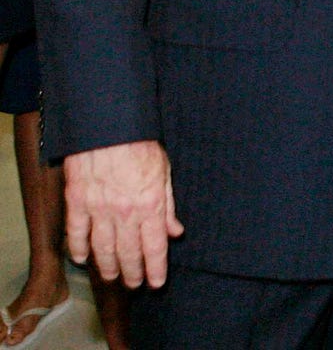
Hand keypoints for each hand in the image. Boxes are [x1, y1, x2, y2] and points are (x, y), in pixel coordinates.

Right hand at [63, 140, 182, 287]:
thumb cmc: (140, 146)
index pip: (154, 247)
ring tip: (112, 277)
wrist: (108, 128)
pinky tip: (82, 260)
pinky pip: (76, 232)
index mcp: (150, 205)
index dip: (155, 269)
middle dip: (132, 273)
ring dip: (107, 266)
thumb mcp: (164, 173)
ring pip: (102, 248)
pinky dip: (78, 249)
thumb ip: (168, 206)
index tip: (156, 283)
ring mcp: (98, 209)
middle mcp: (124, 212)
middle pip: (128, 252)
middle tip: (133, 285)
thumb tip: (175, 232)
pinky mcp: (76, 202)